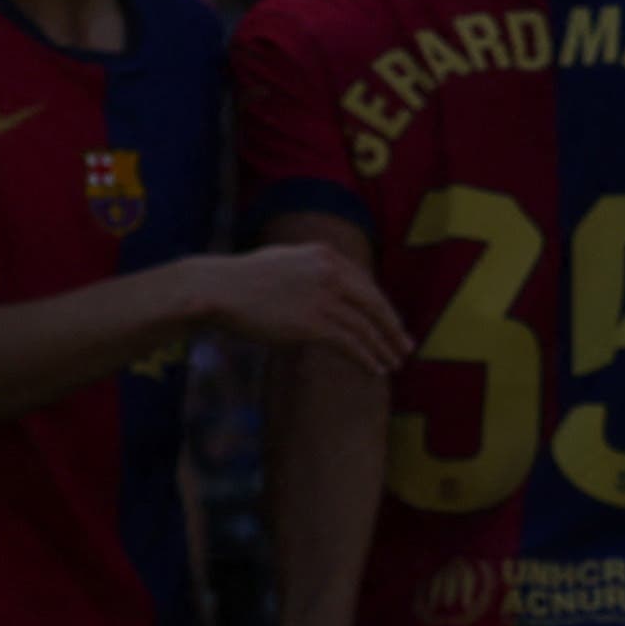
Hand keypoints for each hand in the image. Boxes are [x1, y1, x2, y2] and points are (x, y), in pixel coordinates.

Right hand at [195, 244, 410, 379]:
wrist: (218, 289)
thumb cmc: (246, 279)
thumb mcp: (288, 262)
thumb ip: (316, 271)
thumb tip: (335, 288)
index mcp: (326, 255)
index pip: (366, 284)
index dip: (383, 308)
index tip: (393, 325)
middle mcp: (331, 272)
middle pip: (374, 304)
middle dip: (392, 329)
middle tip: (406, 347)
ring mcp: (322, 297)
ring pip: (365, 327)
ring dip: (382, 348)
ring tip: (392, 364)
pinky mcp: (311, 323)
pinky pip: (350, 343)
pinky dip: (366, 357)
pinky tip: (374, 369)